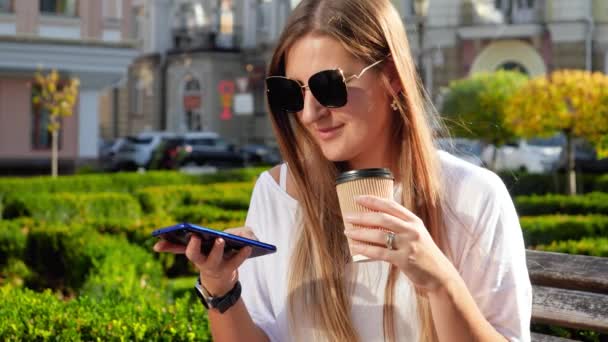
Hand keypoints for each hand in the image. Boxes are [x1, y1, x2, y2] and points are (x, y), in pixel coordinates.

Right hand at [153, 226, 255, 295]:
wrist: (222, 282)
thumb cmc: (210, 256)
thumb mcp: (198, 249)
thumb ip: (180, 245)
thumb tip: (162, 245)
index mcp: (193, 254)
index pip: (177, 249)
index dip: (168, 246)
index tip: (162, 240)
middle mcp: (202, 261)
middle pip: (194, 255)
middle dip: (194, 247)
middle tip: (195, 235)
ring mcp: (216, 266)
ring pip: (214, 258)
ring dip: (217, 250)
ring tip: (221, 239)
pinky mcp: (231, 267)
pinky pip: (237, 261)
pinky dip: (242, 254)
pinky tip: (247, 246)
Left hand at [343, 196, 457, 292]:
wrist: (439, 274)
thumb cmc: (423, 253)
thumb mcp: (416, 234)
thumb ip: (400, 225)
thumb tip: (374, 218)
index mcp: (414, 221)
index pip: (390, 205)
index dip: (372, 200)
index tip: (357, 198)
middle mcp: (412, 230)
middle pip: (382, 218)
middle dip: (362, 216)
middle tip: (347, 216)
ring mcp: (408, 245)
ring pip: (379, 235)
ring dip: (360, 233)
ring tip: (347, 232)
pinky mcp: (404, 260)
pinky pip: (380, 253)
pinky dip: (365, 249)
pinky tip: (355, 247)